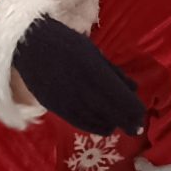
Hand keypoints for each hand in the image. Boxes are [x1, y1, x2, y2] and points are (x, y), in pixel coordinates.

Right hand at [11, 17, 145, 136]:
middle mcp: (83, 91)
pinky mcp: (56, 109)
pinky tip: (102, 124)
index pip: (123, 102)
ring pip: (98, 123)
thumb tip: (134, 89)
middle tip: (136, 127)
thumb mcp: (94, 53)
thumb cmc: (66, 43)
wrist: (29, 45)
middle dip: (128, 123)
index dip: (136, 113)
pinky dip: (94, 126)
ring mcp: (68, 102)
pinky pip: (81, 124)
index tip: (141, 116)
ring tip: (118, 123)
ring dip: (111, 124)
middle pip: (114, 115)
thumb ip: (115, 73)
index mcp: (95, 73)